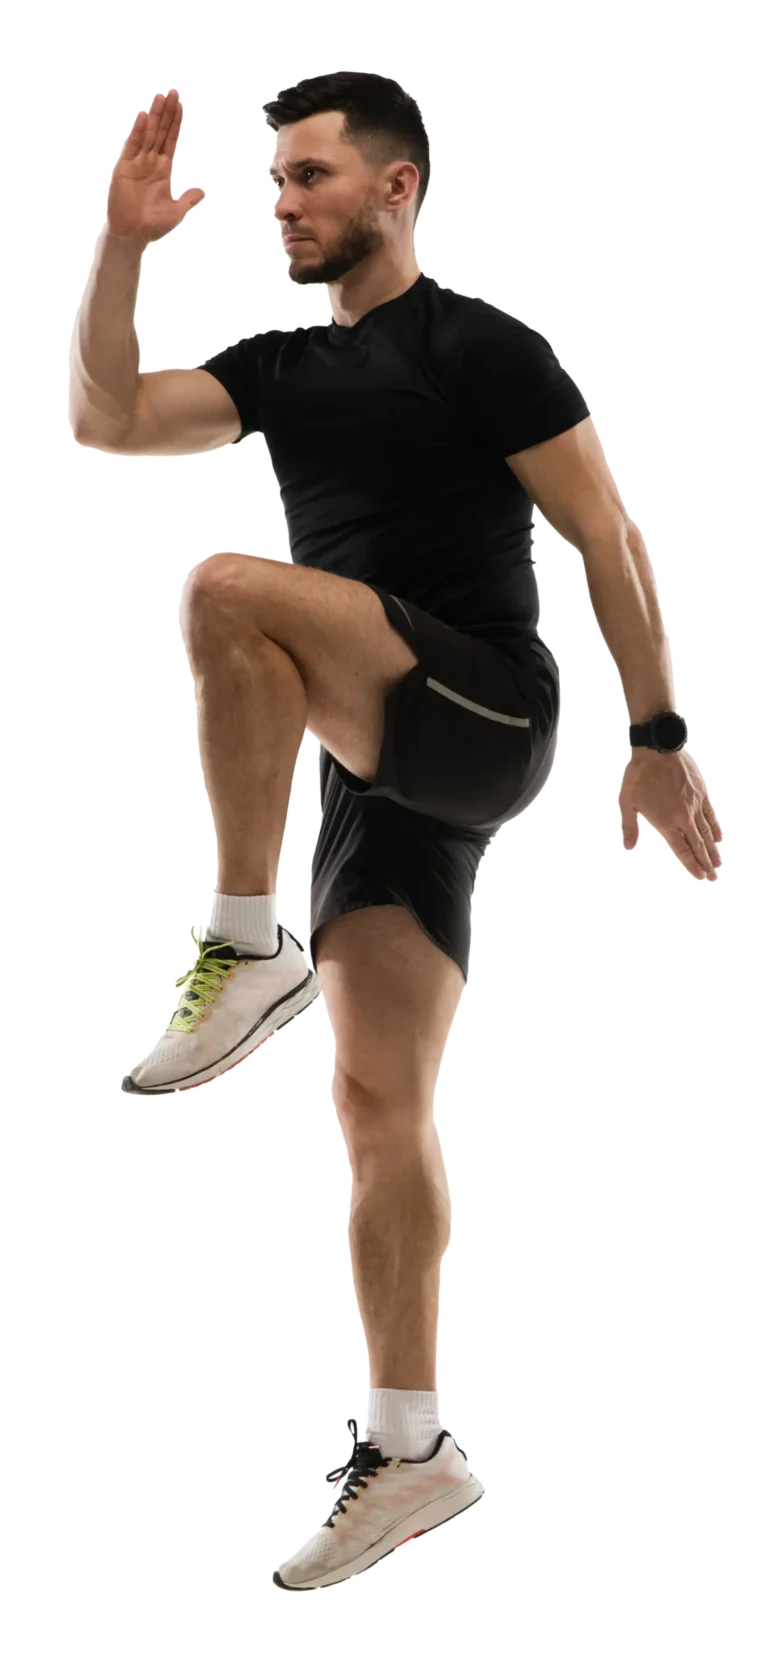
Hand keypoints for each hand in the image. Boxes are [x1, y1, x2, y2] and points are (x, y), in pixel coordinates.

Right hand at [105, 90, 205, 249]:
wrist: (131, 235)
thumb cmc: (151, 226)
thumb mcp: (175, 212)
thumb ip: (188, 199)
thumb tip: (202, 191)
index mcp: (163, 170)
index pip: (171, 141)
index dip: (176, 123)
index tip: (180, 105)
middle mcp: (150, 162)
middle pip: (160, 132)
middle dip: (167, 113)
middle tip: (173, 92)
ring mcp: (137, 163)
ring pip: (148, 134)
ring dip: (155, 116)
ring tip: (161, 97)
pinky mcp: (125, 168)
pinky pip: (133, 146)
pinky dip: (138, 131)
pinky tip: (145, 116)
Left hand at [618, 748, 723, 881]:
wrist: (658, 748)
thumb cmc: (639, 775)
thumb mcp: (627, 802)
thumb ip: (629, 827)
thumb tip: (628, 848)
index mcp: (666, 822)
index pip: (682, 850)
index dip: (691, 865)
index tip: (700, 877)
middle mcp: (684, 817)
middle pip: (697, 846)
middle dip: (705, 864)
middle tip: (712, 879)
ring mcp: (695, 805)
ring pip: (706, 833)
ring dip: (713, 851)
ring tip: (718, 865)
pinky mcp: (701, 793)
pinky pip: (711, 815)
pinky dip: (715, 828)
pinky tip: (718, 839)